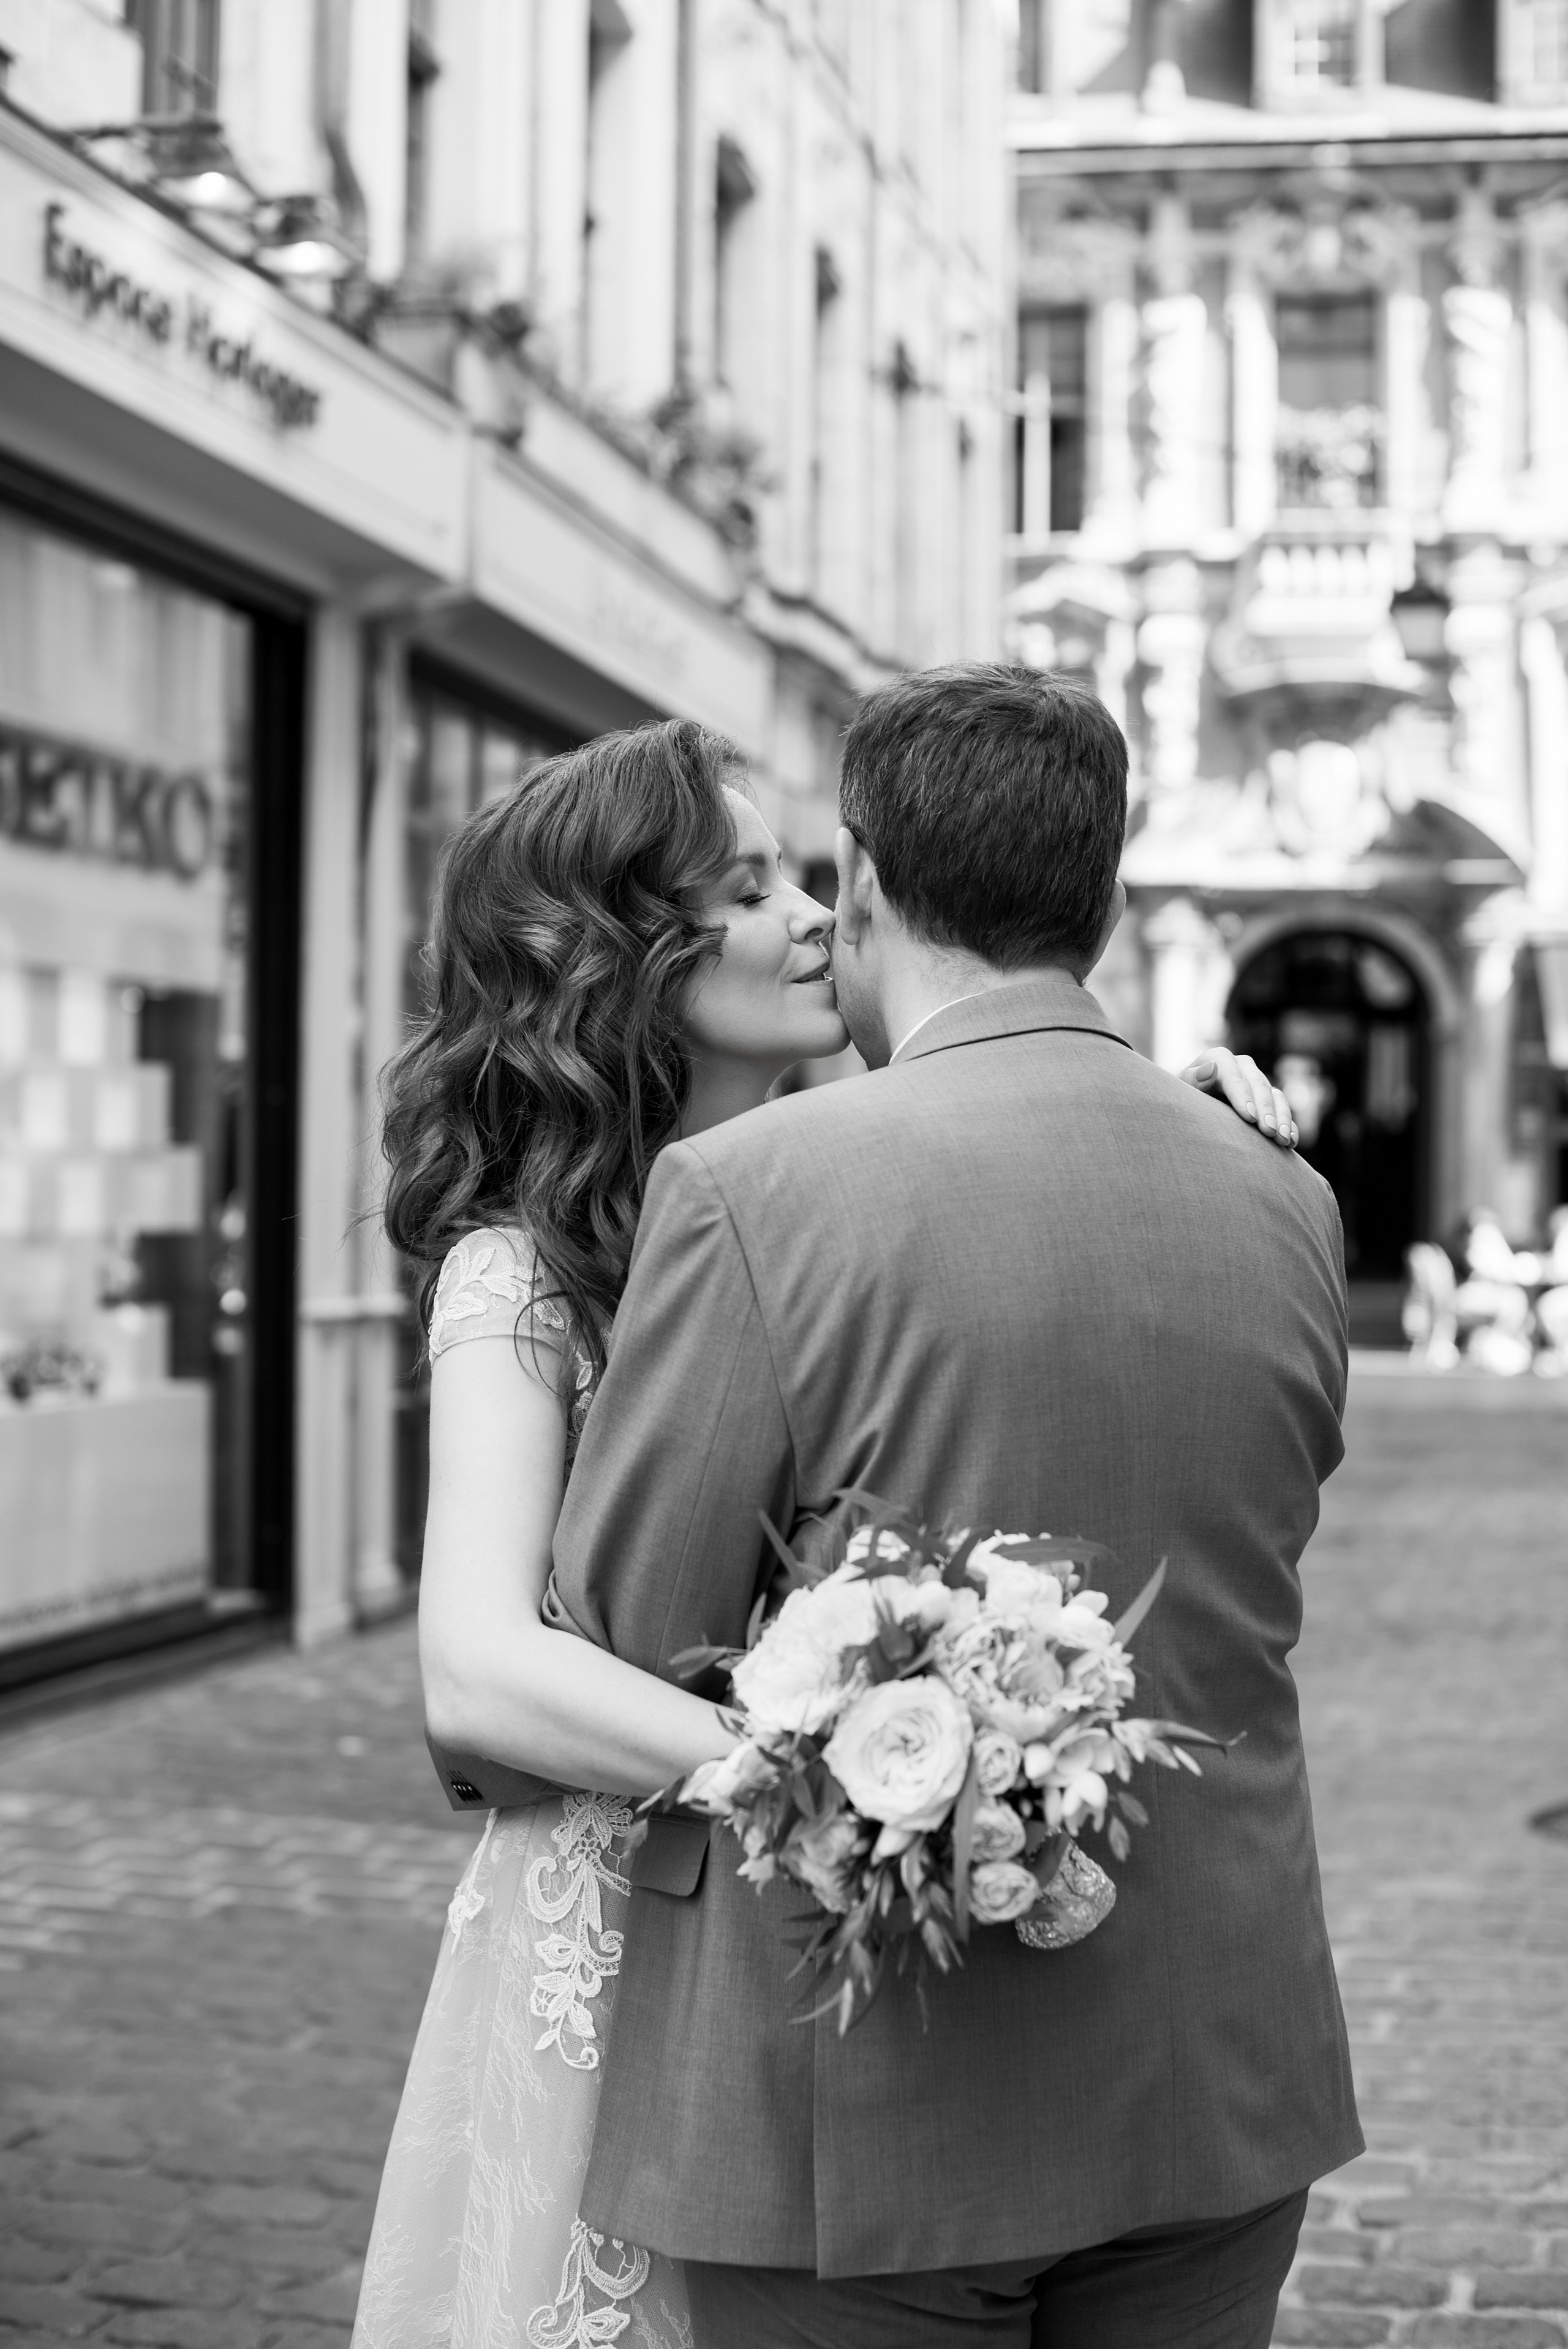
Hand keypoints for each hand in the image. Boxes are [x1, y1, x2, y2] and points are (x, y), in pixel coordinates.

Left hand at [1180, 1047, 1297, 1148]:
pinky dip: (1288, 1125)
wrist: (1190, 1109)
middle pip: (1258, 1085)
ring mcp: (1257, 1082)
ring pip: (1276, 1096)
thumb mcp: (1182, 1090)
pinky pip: (1283, 1110)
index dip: (1243, 1096)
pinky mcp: (1268, 1099)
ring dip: (1281, 1118)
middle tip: (1268, 1132)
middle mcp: (1243, 1067)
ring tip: (1281, 1140)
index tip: (1249, 1117)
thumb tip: (1211, 1068)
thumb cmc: (1182, 1099)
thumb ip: (1194, 1079)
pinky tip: (1290, 1141)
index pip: (1234, 1076)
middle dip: (1266, 1110)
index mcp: (1220, 1059)